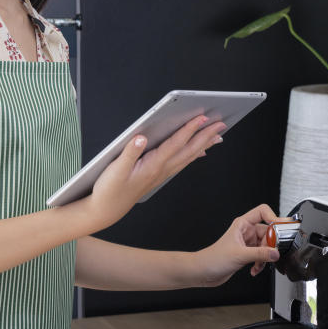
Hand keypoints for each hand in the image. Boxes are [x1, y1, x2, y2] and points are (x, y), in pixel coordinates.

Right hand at [82, 115, 225, 230]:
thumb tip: (141, 137)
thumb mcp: (115, 170)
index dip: (189, 129)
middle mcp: (161, 170)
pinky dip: (194, 155)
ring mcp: (162, 174)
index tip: (201, 118)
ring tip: (217, 136)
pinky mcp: (159, 176)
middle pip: (189, 150)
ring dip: (204, 145)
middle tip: (221, 124)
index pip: (175, 144)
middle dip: (206, 136)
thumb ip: (129, 153)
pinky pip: (183, 163)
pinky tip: (200, 152)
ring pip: (189, 156)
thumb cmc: (109, 190)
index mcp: (152, 165)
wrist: (106, 210)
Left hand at [193, 204, 289, 286]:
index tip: (282, 227)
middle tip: (271, 253)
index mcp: (243, 224)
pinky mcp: (248, 254)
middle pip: (268, 232)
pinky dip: (261, 263)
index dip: (274, 217)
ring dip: (265, 257)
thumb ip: (260, 254)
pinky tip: (254, 269)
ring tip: (259, 263)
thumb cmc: (213, 259)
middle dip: (271, 244)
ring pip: (266, 246)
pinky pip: (262, 256)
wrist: (203, 272)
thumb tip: (275, 253)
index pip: (263, 212)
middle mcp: (246, 232)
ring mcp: (247, 243)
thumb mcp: (239, 255)